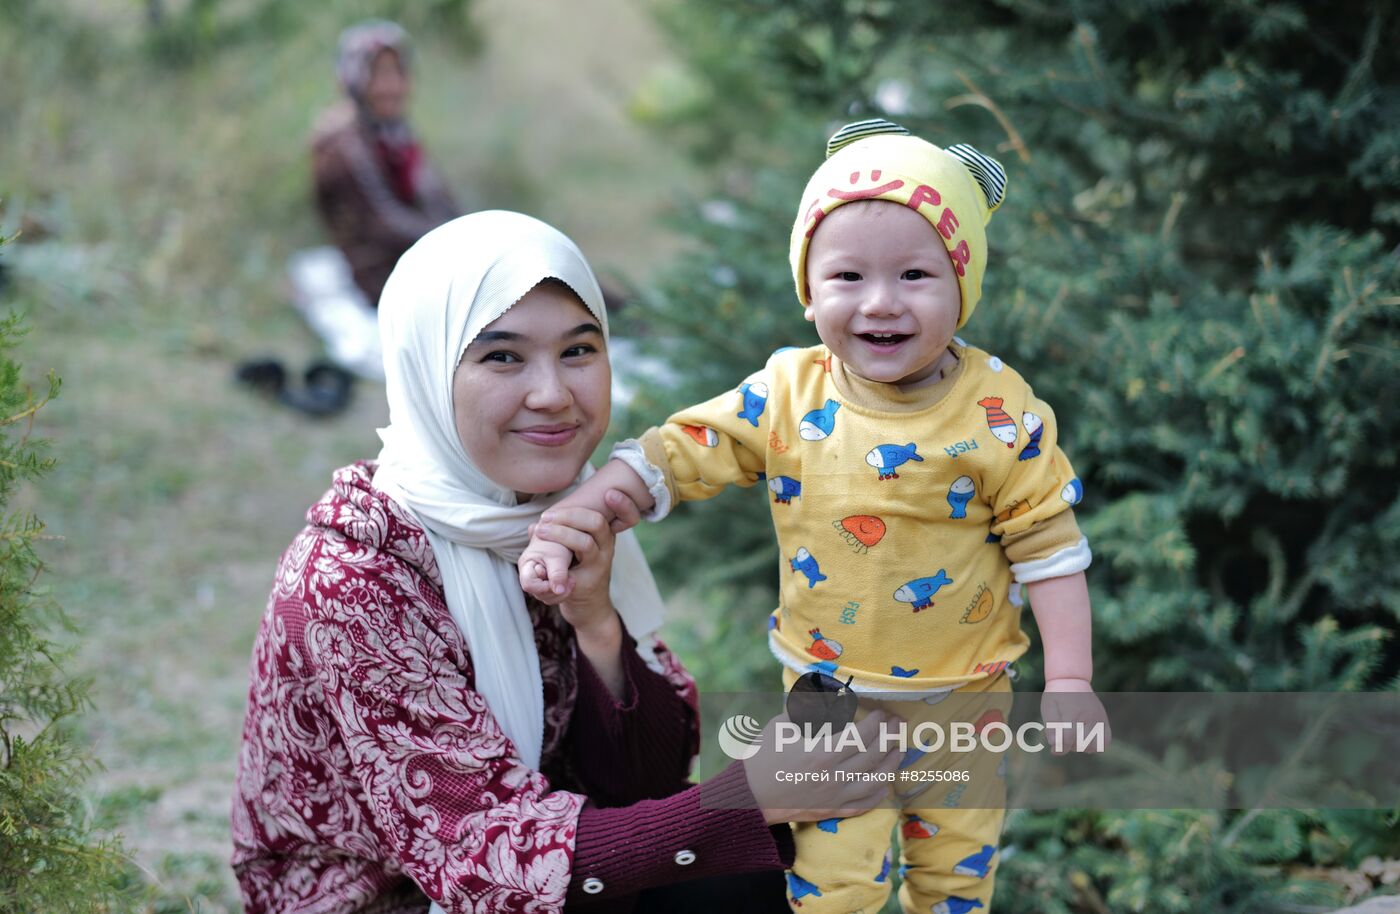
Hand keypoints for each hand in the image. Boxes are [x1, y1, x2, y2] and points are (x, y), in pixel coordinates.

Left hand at [518, 488, 642, 602]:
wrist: (589, 608)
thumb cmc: (579, 572)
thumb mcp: (574, 551)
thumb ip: (557, 537)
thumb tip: (533, 526)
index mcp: (604, 535)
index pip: (626, 515)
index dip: (624, 504)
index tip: (610, 492)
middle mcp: (606, 548)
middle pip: (597, 523)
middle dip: (570, 514)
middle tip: (546, 516)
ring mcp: (599, 566)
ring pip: (585, 543)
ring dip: (560, 534)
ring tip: (540, 531)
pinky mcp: (586, 584)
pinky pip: (570, 572)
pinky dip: (553, 566)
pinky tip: (540, 564)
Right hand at [519, 537, 574, 604]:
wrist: (569, 534)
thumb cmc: (559, 541)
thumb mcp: (558, 556)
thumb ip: (556, 573)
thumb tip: (558, 591)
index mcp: (526, 564)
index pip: (528, 584)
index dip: (543, 587)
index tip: (559, 582)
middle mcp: (529, 573)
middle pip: (538, 593)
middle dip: (555, 591)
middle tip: (571, 581)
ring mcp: (538, 579)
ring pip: (546, 596)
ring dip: (561, 592)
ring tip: (573, 580)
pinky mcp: (548, 581)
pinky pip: (553, 594)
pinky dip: (563, 591)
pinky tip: (572, 581)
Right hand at [743, 709, 904, 825]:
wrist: (749, 797)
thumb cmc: (763, 757)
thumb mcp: (782, 725)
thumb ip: (807, 708)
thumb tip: (826, 691)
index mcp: (821, 754)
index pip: (861, 736)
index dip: (877, 723)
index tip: (882, 712)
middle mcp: (833, 778)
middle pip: (874, 756)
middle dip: (891, 737)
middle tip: (899, 724)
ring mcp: (835, 798)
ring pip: (877, 782)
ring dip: (892, 764)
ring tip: (898, 749)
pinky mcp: (833, 811)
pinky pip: (865, 805)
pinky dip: (879, 792)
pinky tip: (885, 781)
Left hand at [1041, 678, 1110, 754]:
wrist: (1072, 681)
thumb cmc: (1057, 696)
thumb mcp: (1048, 708)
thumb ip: (1050, 727)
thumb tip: (1053, 744)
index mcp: (1072, 713)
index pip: (1067, 739)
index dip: (1059, 748)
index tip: (1053, 749)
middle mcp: (1088, 716)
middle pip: (1081, 745)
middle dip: (1069, 746)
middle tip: (1064, 736)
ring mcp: (1098, 718)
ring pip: (1094, 746)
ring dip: (1082, 746)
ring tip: (1075, 736)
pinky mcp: (1104, 720)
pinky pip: (1106, 741)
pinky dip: (1096, 744)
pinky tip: (1086, 737)